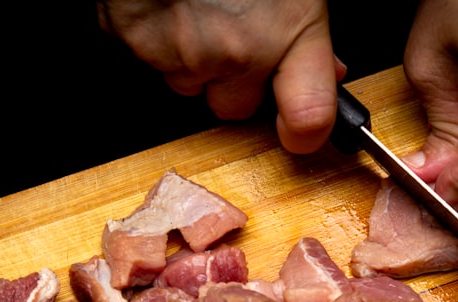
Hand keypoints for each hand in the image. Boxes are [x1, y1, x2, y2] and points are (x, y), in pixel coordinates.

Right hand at [97, 0, 344, 153]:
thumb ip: (307, 30)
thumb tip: (323, 69)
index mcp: (284, 30)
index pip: (309, 115)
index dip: (305, 133)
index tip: (301, 133)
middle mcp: (234, 52)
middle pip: (235, 107)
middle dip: (235, 81)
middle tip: (233, 35)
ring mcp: (180, 52)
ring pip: (188, 83)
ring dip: (193, 58)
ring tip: (195, 8)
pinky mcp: (134, 41)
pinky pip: (148, 58)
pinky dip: (155, 37)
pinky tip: (166, 3)